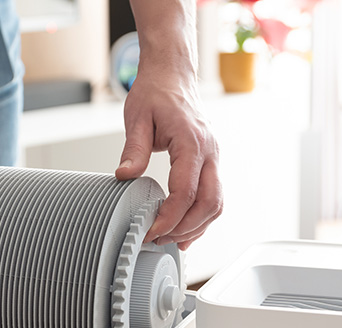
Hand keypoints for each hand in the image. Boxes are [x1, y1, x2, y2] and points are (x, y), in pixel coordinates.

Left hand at [116, 65, 221, 250]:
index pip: (186, 192)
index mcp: (192, 142)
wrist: (173, 75)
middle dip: (185, 228)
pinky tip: (185, 229)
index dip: (170, 218)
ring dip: (197, 227)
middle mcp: (209, 153)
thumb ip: (133, 150)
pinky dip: (201, 217)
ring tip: (171, 239)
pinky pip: (213, 196)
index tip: (152, 231)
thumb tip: (124, 176)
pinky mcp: (211, 163)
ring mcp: (213, 158)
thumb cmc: (157, 92)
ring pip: (216, 204)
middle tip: (160, 239)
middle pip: (209, 204)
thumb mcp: (137, 118)